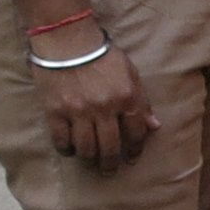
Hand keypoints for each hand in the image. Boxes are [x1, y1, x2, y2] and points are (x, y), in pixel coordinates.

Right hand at [30, 19, 157, 171]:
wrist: (67, 39)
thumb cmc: (102, 55)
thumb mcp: (130, 73)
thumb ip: (142, 100)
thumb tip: (154, 126)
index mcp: (126, 97)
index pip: (136, 133)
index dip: (135, 149)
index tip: (132, 158)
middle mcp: (104, 108)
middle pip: (110, 147)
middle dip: (111, 164)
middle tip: (109, 170)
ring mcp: (78, 111)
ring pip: (86, 149)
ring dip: (90, 159)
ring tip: (90, 162)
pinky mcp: (55, 111)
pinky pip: (61, 141)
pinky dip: (66, 149)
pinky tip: (70, 149)